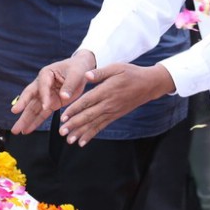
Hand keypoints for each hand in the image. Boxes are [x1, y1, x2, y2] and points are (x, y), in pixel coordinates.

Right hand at [10, 51, 95, 134]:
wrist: (81, 70)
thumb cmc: (77, 68)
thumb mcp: (76, 74)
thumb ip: (69, 85)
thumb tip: (64, 97)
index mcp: (46, 74)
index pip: (42, 86)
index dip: (44, 96)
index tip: (46, 106)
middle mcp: (42, 85)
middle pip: (30, 97)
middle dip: (22, 106)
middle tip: (14, 112)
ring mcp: (46, 96)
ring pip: (33, 108)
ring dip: (25, 119)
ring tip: (16, 130)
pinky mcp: (51, 104)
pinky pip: (42, 114)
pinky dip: (35, 122)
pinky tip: (27, 130)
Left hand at [58, 64, 175, 146]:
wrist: (148, 85)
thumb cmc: (131, 73)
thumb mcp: (116, 67)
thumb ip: (100, 72)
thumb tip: (86, 75)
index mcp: (106, 91)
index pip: (87, 101)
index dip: (74, 109)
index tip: (63, 117)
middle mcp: (108, 104)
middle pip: (88, 116)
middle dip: (74, 125)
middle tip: (61, 132)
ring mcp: (112, 112)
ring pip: (94, 124)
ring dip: (81, 133)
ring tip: (69, 140)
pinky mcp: (115, 116)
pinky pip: (101, 126)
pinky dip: (91, 134)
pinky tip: (82, 142)